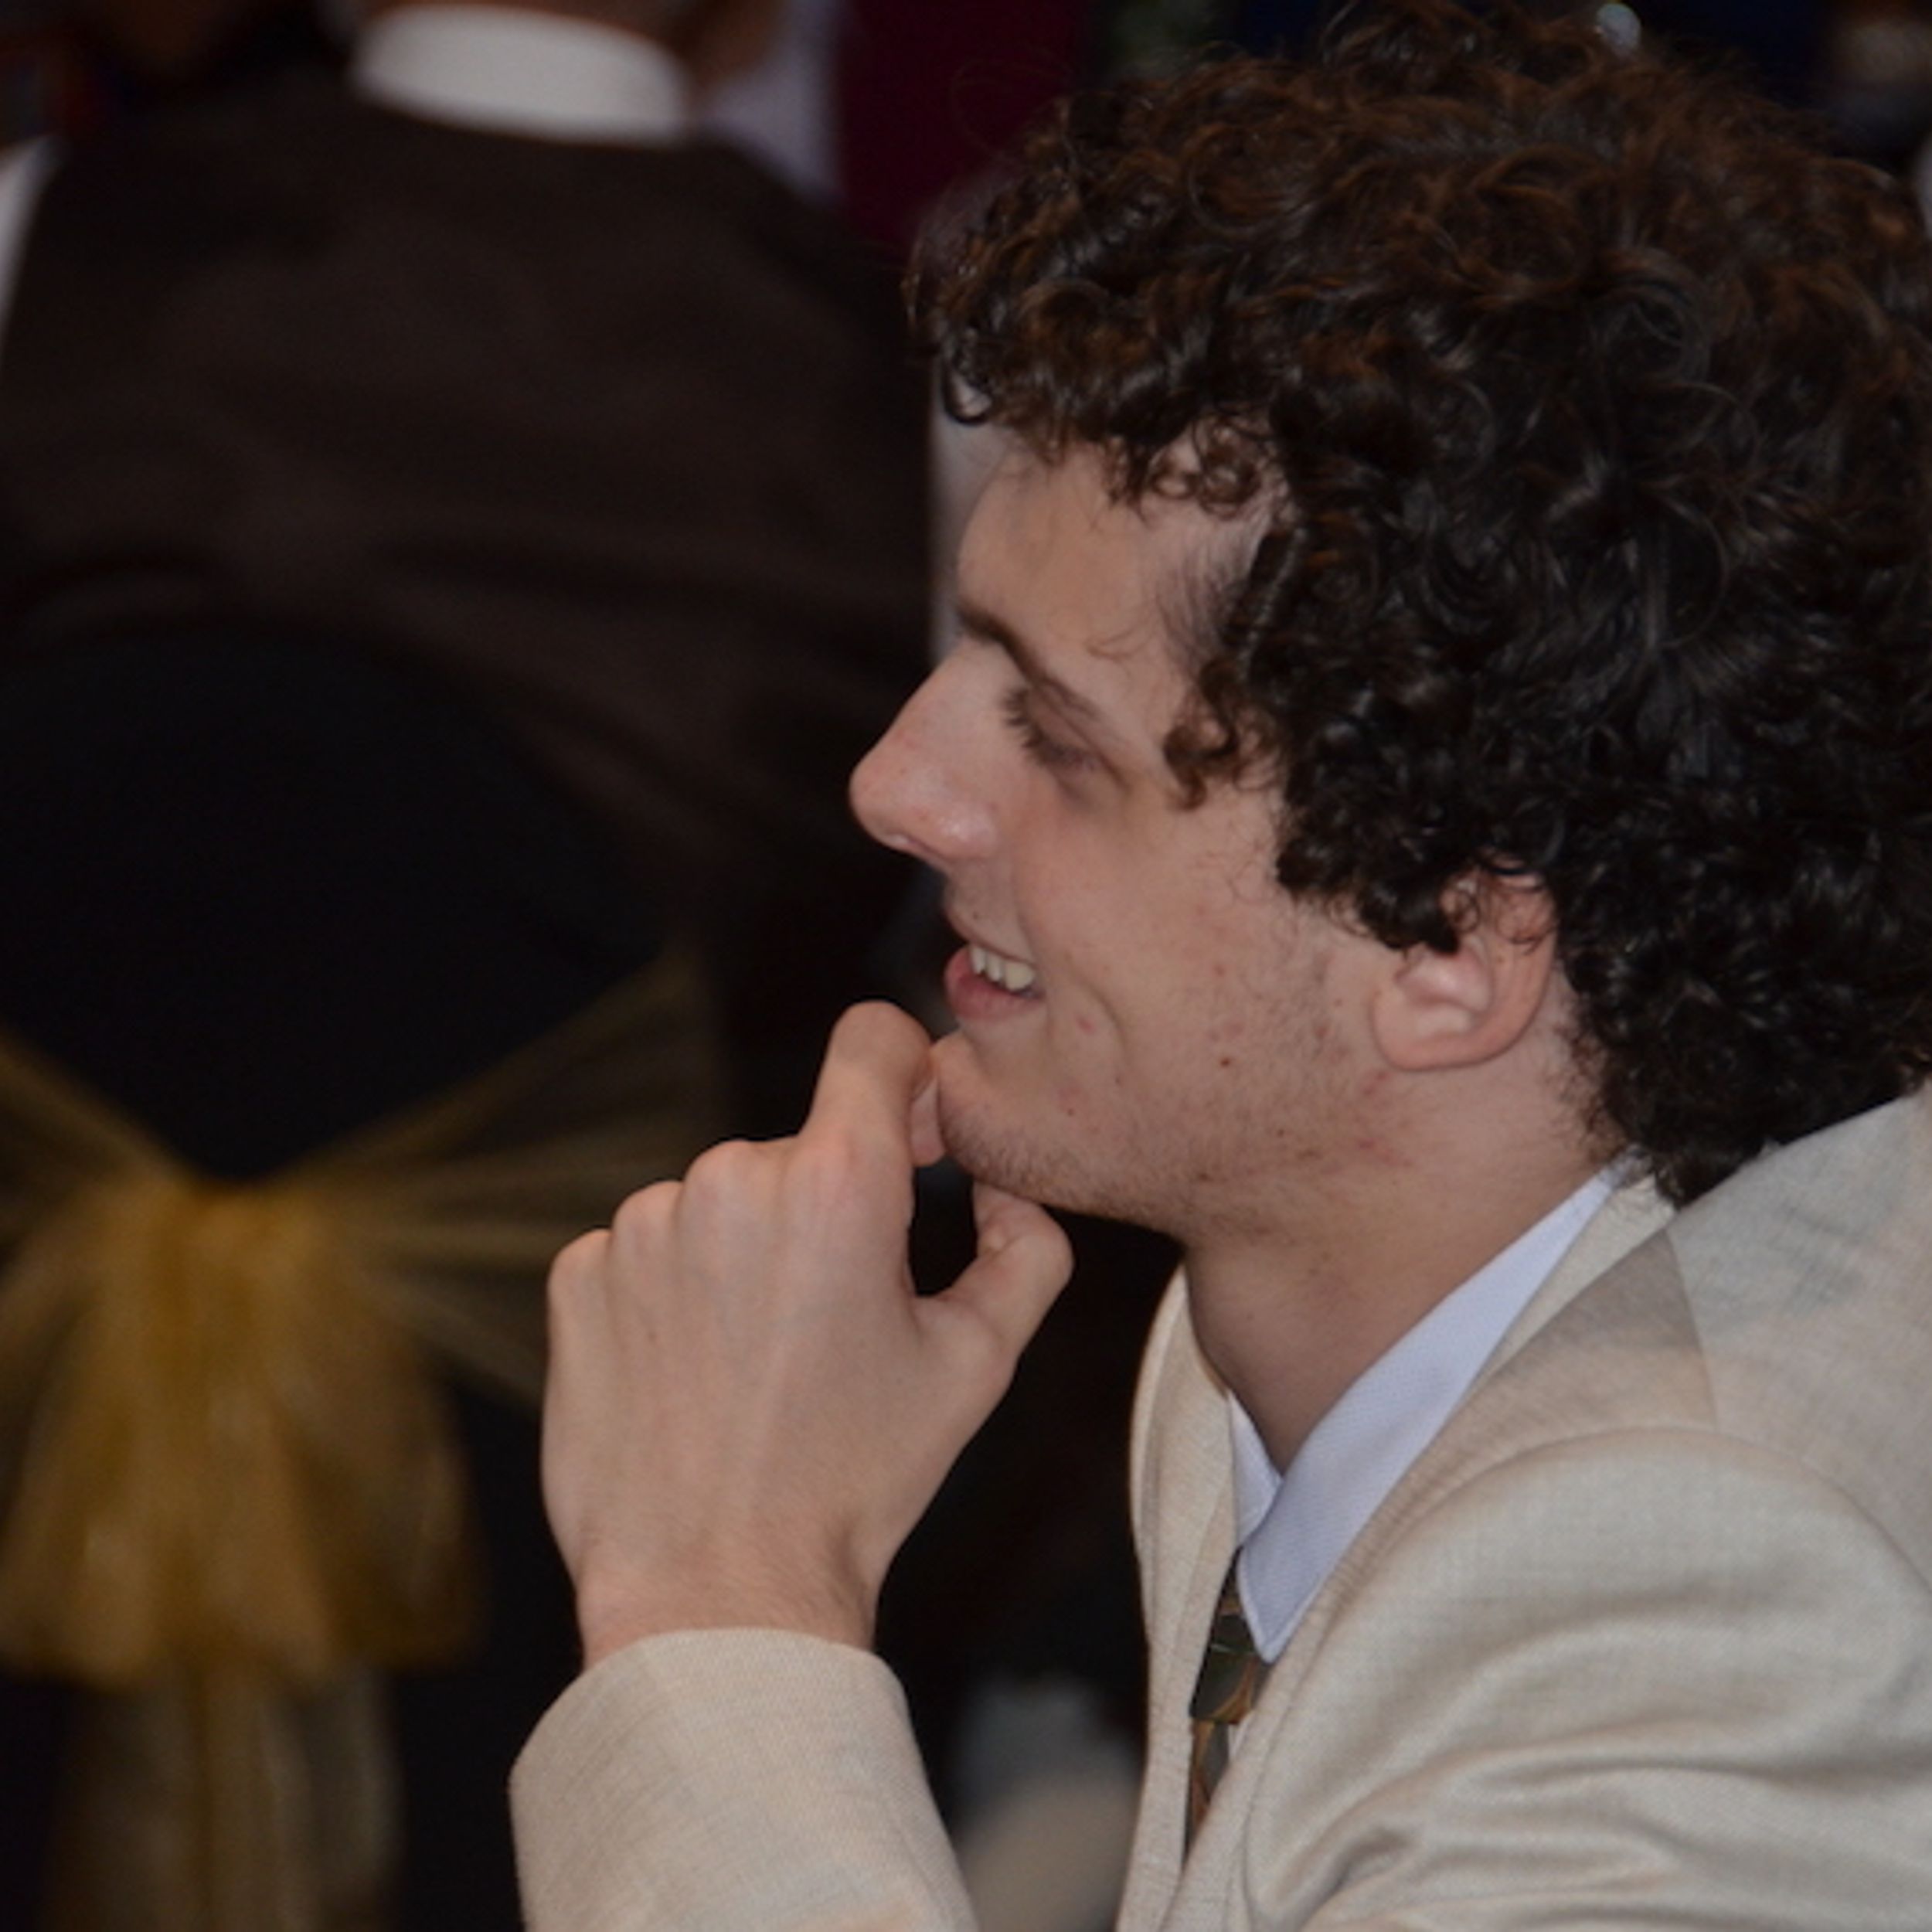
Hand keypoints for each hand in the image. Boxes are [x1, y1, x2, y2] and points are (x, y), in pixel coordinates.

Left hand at [542, 1002, 1073, 1663]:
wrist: (716, 1591)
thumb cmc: (856, 1480)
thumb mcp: (980, 1362)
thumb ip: (1025, 1244)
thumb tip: (1000, 1184)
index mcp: (840, 1182)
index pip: (873, 1038)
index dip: (905, 1077)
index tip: (910, 1142)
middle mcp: (732, 1176)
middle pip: (800, 1145)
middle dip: (827, 1207)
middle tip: (836, 1321)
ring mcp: (642, 1224)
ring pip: (721, 1200)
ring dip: (746, 1253)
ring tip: (759, 1363)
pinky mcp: (578, 1274)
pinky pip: (646, 1248)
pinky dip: (675, 1293)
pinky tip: (694, 1374)